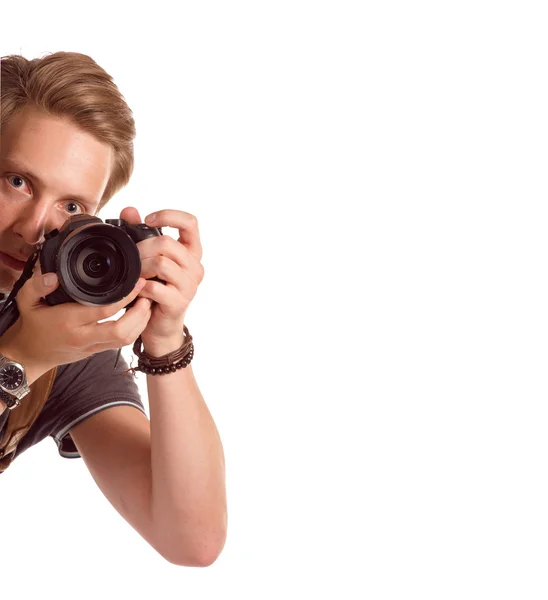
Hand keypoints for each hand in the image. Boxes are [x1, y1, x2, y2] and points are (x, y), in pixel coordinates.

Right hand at [0, 263, 152, 381]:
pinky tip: (140, 315)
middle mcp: (83, 336)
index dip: (125, 297)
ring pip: (125, 339)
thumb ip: (36, 286)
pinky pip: (122, 343)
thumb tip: (52, 276)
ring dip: (141, 322)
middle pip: (121, 330)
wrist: (31, 354)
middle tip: (148, 295)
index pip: (104, 310)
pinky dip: (135, 329)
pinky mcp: (98, 350)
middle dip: (140, 313)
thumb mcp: (26, 301)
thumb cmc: (33, 324)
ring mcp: (92, 345)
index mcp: (68, 321)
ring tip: (148, 302)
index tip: (136, 283)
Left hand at [119, 207, 203, 355]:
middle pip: (167, 243)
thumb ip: (140, 233)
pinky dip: (140, 287)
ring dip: (140, 268)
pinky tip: (136, 291)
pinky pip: (156, 288)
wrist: (160, 326)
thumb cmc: (155, 290)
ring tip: (134, 275)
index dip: (168, 216)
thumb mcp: (150, 259)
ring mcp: (189, 285)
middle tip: (131, 258)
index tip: (148, 220)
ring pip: (161, 263)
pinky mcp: (179, 302)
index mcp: (191, 252)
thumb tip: (129, 210)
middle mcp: (195, 267)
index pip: (190, 222)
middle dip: (142, 248)